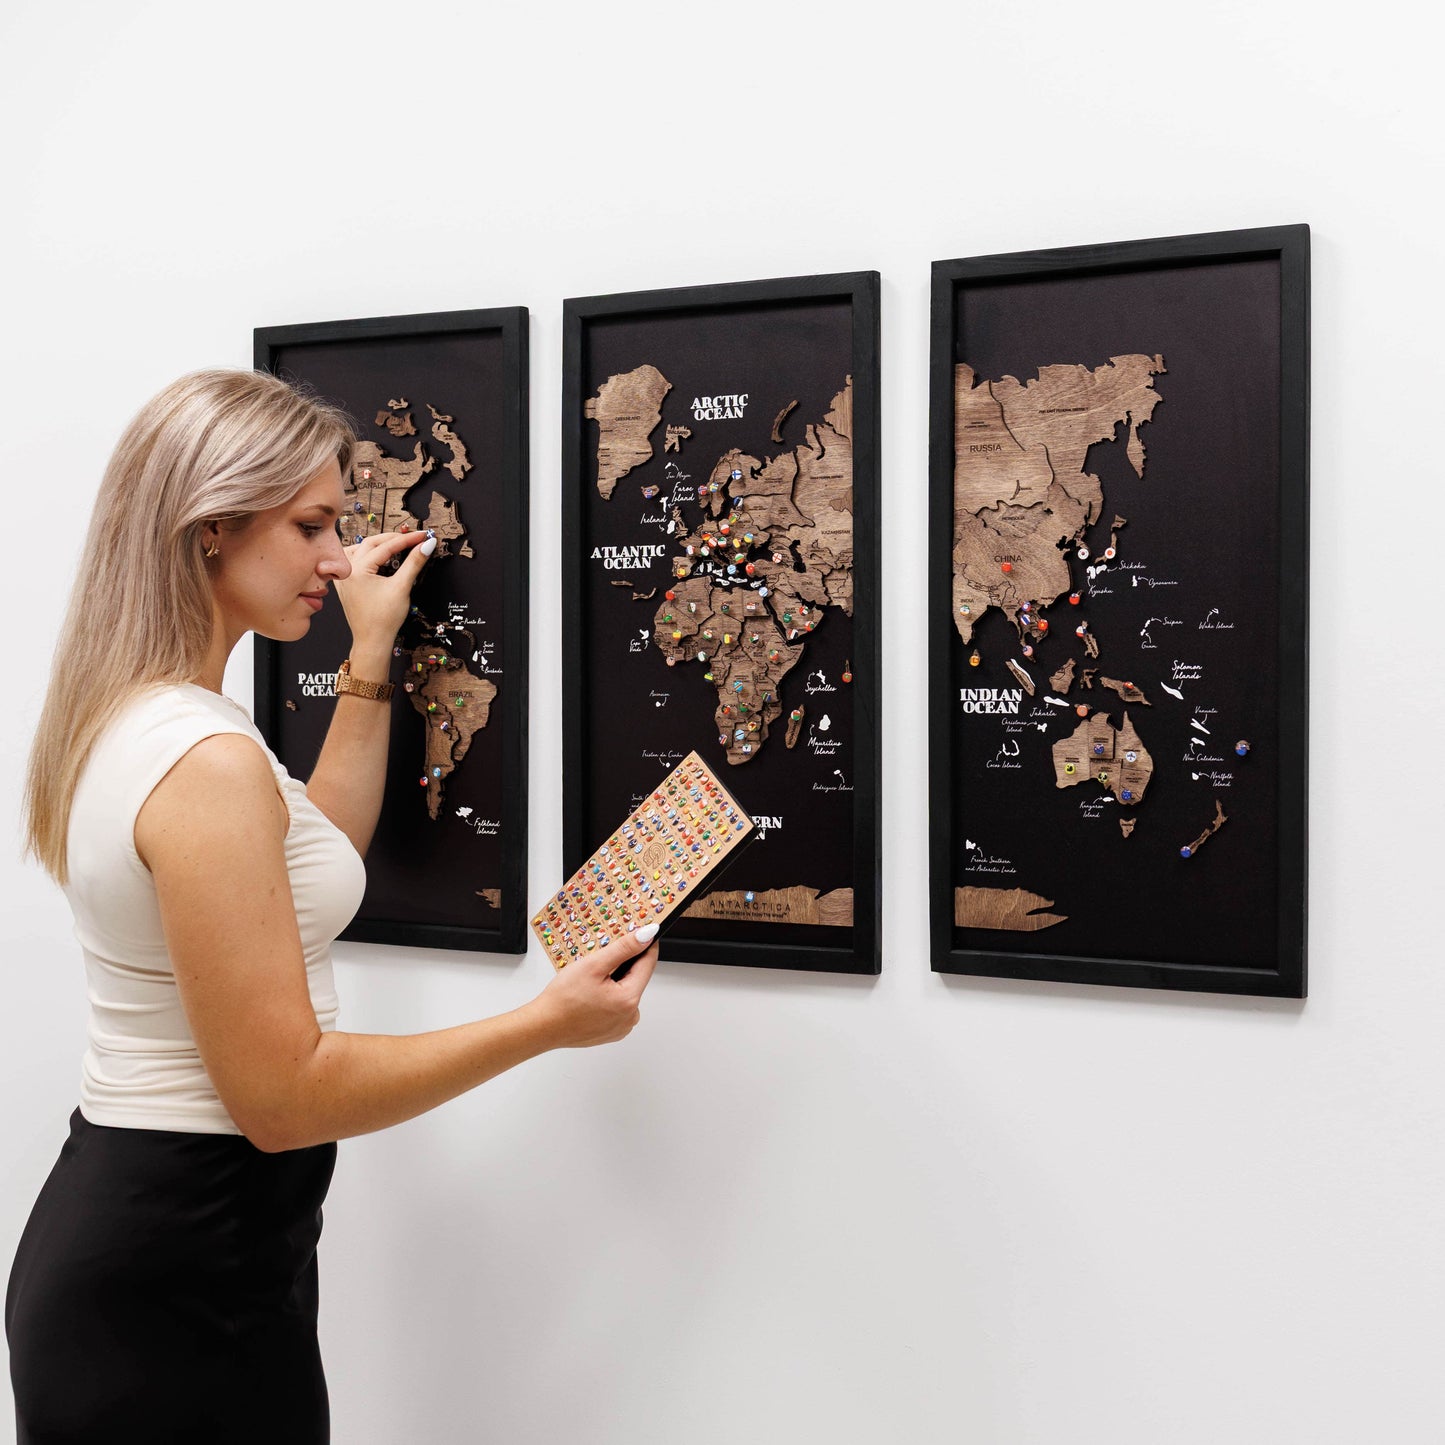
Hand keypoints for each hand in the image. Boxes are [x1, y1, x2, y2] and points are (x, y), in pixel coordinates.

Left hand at [334, 530, 432, 655]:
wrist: (372, 641)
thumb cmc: (384, 619)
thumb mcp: (402, 587)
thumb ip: (414, 563)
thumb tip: (426, 545)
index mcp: (358, 569)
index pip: (387, 546)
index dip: (407, 539)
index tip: (423, 536)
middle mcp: (347, 570)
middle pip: (371, 543)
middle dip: (394, 539)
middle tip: (413, 538)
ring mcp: (344, 577)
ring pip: (360, 549)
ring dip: (378, 544)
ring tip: (395, 544)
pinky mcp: (346, 584)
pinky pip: (353, 561)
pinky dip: (366, 555)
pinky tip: (376, 557)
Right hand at [527, 925, 659, 1048]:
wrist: (544, 1026)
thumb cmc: (563, 1000)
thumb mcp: (593, 965)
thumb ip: (623, 949)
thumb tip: (646, 936)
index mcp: (629, 999)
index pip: (648, 964)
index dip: (645, 946)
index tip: (643, 934)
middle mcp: (630, 1016)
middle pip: (636, 979)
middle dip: (623, 966)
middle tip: (602, 960)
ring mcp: (622, 1026)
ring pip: (626, 992)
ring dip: (615, 982)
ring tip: (592, 981)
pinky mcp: (613, 1031)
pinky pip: (618, 1007)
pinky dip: (609, 998)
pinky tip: (591, 995)